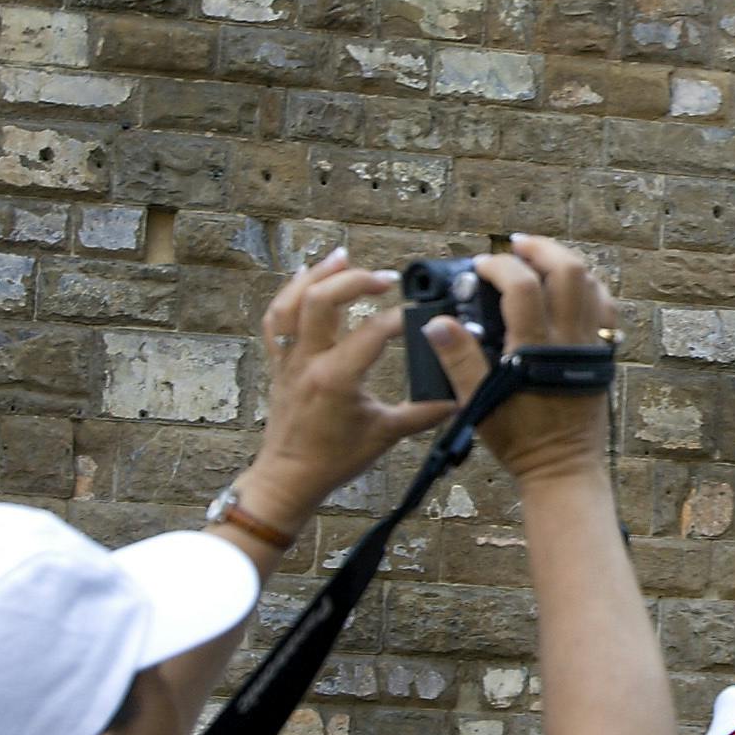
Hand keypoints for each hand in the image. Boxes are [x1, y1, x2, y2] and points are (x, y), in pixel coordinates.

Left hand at [248, 250, 453, 531]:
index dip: (401, 319)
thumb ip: (424, 413)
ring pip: (291, 303)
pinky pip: (276, 320)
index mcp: (336, 378)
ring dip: (317, 276)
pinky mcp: (279, 363)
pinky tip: (306, 275)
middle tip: (385, 280)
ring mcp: (288, 360)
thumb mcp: (385, 435)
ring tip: (343, 257)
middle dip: (354, 281)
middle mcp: (308, 362)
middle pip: (320, 301)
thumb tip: (459, 398)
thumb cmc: (334, 459)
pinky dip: (289, 293)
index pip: (373, 332)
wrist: (290, 478)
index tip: (420, 316)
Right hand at [424, 235, 615, 487]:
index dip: (499, 266)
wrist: (563, 467)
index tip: (480, 266)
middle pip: (568, 271)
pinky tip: (569, 287)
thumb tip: (437, 322)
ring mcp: (591, 345)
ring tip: (539, 260)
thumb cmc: (519, 440)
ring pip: (591, 284)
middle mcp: (569, 340)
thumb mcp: (478, 403)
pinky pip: (605, 308)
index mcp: (535, 348)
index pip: (522, 286)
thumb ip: (458, 359)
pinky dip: (589, 287)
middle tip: (516, 245)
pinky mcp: (603, 355)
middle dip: (541, 249)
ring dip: (565, 263)